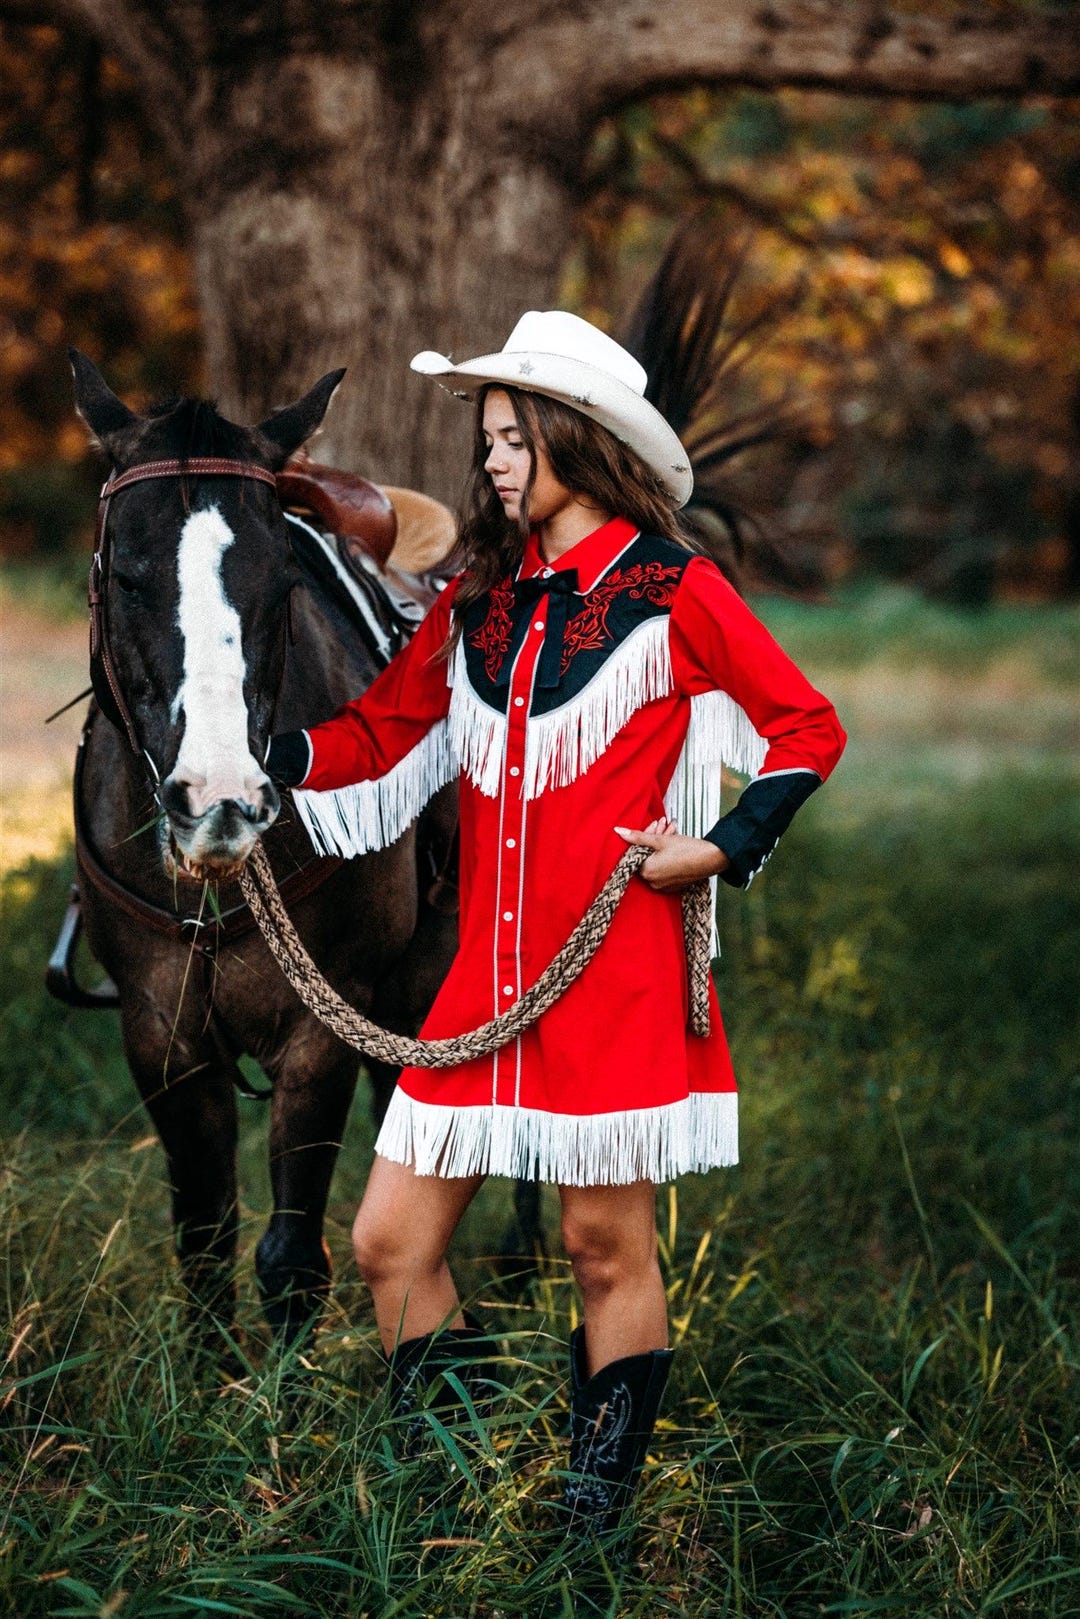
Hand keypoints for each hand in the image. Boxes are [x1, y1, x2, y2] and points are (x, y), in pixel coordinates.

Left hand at [613, 817, 729, 892]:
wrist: (712, 858)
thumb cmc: (687, 849)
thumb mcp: (660, 840)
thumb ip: (637, 836)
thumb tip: (618, 831)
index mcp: (646, 872)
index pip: (636, 852)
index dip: (645, 837)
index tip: (654, 827)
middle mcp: (653, 882)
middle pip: (646, 856)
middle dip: (654, 839)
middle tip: (665, 824)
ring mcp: (663, 886)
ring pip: (656, 861)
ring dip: (661, 846)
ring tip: (672, 831)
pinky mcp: (673, 886)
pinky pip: (664, 869)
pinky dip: (667, 857)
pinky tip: (675, 843)